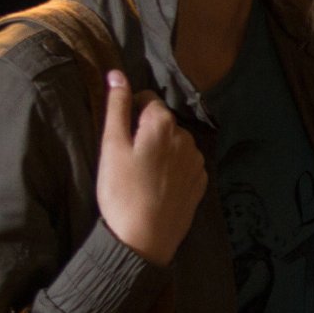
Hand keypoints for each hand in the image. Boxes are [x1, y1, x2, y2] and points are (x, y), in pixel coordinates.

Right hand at [95, 71, 206, 266]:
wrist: (145, 238)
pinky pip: (184, 164)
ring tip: (141, 173)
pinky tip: (156, 185)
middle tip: (127, 157)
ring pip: (175, 143)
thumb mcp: (112, 145)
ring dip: (160, 149)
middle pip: (163, 122)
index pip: (148, 99)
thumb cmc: (121, 190)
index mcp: (164, 124)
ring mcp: (197, 161)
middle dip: (146, 130)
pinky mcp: (201, 182)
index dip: (130, 110)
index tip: (119, 132)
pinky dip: (171, 168)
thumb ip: (117, 107)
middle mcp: (187, 138)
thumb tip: (116, 74)